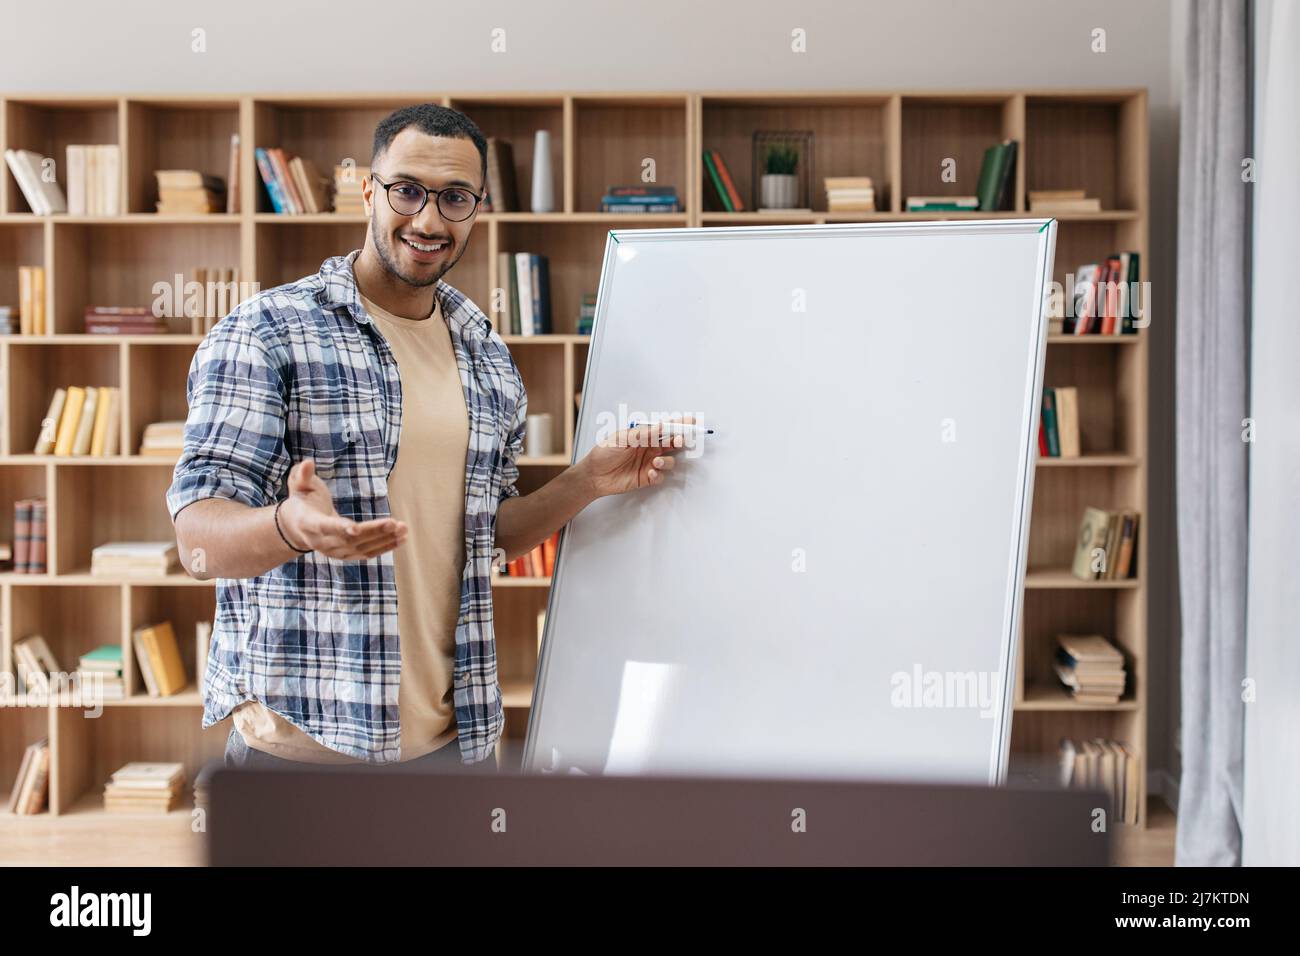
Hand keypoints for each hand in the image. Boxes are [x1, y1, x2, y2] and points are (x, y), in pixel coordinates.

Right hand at [277, 458, 408, 559]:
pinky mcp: (346, 555)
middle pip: (350, 539)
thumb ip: (302, 475)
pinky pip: (367, 553)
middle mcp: (322, 542)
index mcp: (309, 524)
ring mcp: (335, 551)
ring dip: (384, 540)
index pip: (325, 527)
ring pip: (362, 548)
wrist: (297, 527)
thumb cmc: (302, 500)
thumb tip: (308, 462)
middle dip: (373, 532)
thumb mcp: (299, 485)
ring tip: (403, 530)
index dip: (340, 528)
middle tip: (394, 523)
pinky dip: (385, 547)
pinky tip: (401, 539)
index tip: (356, 528)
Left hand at [579, 416, 694, 497]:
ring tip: (656, 462)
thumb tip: (659, 426)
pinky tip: (650, 472)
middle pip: (671, 444)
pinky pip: (660, 477)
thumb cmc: (604, 453)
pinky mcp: (646, 478)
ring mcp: (649, 463)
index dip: (678, 424)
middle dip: (678, 441)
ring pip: (669, 461)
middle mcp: (649, 449)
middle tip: (678, 440)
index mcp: (643, 436)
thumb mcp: (619, 438)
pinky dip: (658, 474)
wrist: (593, 474)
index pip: (664, 428)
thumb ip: (640, 434)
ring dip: (667, 461)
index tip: (691, 421)